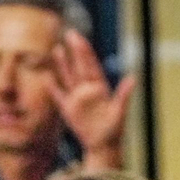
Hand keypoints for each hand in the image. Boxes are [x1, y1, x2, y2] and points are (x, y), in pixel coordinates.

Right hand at [51, 29, 133, 169]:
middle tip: (70, 33)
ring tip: (57, 48)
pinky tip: (46, 76)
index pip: (91, 65)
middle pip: (79, 66)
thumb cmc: (114, 130)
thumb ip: (124, 95)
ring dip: (63, 64)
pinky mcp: (68, 110)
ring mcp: (77, 99)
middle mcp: (88, 90)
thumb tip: (133, 78)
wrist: (103, 146)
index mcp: (100, 88)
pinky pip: (58, 95)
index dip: (85, 52)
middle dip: (75, 50)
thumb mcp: (120, 112)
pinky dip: (52, 86)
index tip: (80, 38)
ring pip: (68, 77)